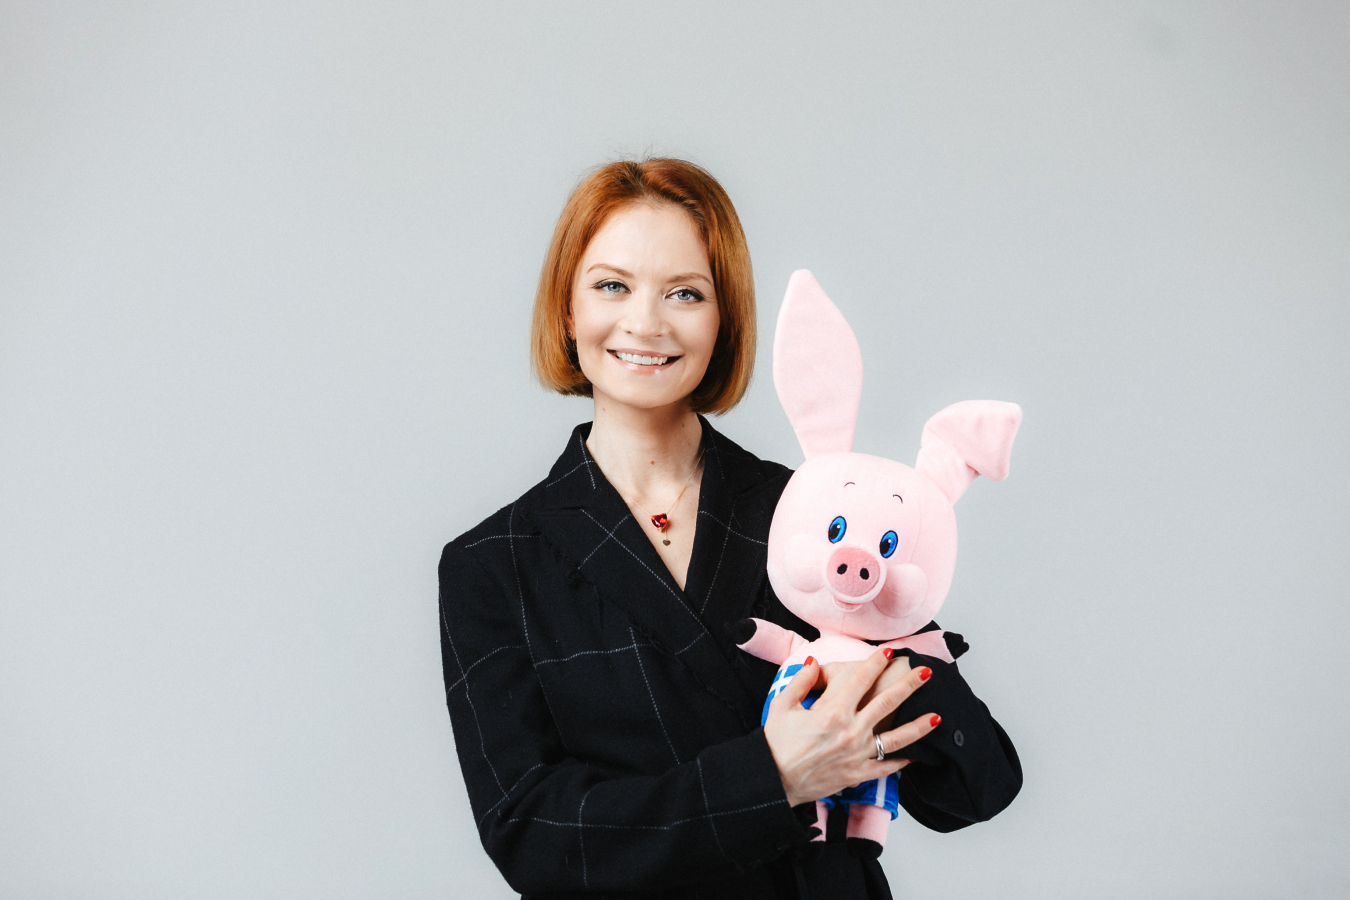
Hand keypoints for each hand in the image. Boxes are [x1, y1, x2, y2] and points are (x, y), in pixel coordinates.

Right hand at [763, 650, 937, 806]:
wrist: (773, 781)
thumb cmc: (776, 744)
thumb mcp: (782, 705)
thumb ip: (801, 681)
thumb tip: (816, 663)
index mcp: (832, 711)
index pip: (861, 680)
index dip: (876, 663)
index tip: (889, 652)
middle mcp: (850, 732)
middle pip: (887, 703)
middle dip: (909, 685)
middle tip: (926, 672)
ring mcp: (857, 755)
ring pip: (896, 738)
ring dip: (918, 726)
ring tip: (937, 716)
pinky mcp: (857, 775)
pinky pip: (885, 767)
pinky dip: (901, 761)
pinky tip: (915, 755)